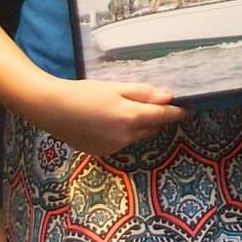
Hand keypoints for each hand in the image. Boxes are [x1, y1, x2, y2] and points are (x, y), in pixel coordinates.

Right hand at [34, 79, 188, 156]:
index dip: (178, 112)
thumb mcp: (115, 87)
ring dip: (140, 126)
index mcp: (131, 117)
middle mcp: (125, 136)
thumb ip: (143, 93)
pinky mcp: (102, 153)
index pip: (163, 116)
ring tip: (125, 110)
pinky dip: (123, 133)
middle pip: (152, 127)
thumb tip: (168, 96)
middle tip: (151, 104)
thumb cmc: (84, 93)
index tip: (189, 109)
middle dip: (156, 117)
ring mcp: (114, 147)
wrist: (52, 109)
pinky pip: (122, 142)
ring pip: (138, 136)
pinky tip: (108, 122)